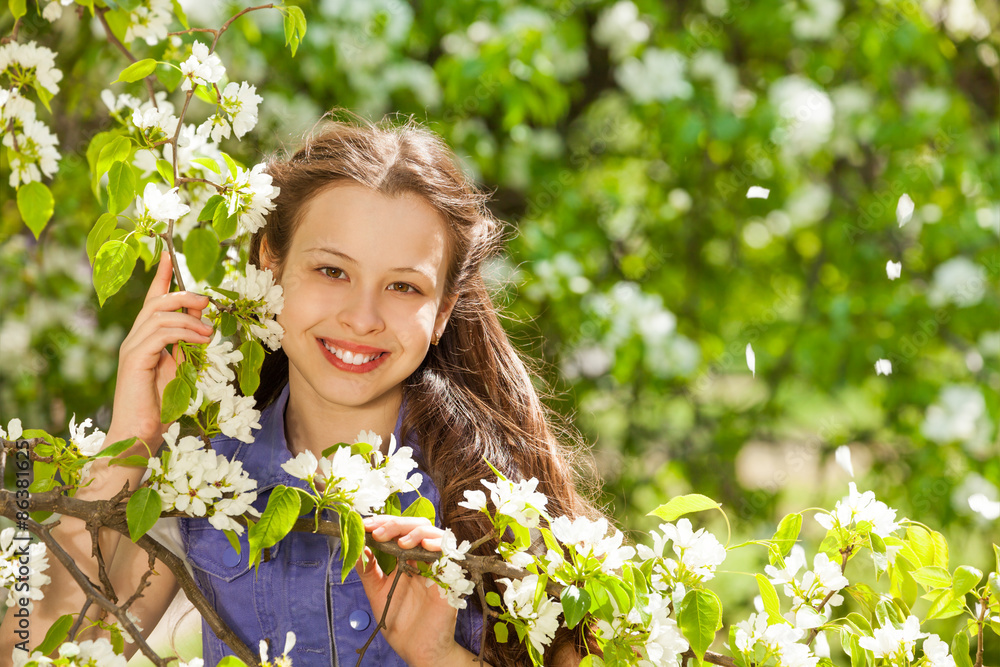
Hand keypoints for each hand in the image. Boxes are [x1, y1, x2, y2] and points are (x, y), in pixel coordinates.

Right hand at [108, 251, 212, 449]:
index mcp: (145, 339)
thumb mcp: (182, 368)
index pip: (152, 301)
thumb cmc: (163, 406)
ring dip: (189, 318)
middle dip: (184, 295)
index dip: (162, 278)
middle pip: (156, 303)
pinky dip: (183, 332)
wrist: (141, 434)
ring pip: (158, 315)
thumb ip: (188, 345)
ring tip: (209, 331)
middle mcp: (135, 339)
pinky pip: (159, 334)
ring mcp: (132, 348)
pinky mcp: (135, 359)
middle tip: (207, 302)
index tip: (170, 255)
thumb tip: (204, 322)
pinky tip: (201, 339)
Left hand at [355, 515, 465, 666]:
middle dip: (396, 523)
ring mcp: (437, 566)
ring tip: (398, 542)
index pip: (400, 530)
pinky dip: (437, 544)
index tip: (365, 524)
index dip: (384, 522)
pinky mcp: (450, 577)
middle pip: (417, 525)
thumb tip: (356, 547)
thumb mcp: (377, 593)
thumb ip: (368, 570)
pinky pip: (449, 553)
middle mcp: (423, 559)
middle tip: (377, 531)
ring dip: (415, 532)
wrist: (417, 650)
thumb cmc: (399, 624)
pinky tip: (422, 546)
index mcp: (407, 560)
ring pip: (433, 533)